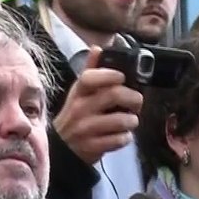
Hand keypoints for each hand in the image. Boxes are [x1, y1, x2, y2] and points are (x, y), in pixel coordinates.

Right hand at [53, 47, 144, 165]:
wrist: (61, 150)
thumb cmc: (75, 117)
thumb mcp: (78, 93)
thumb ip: (90, 71)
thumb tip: (97, 48)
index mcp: (78, 93)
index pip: (89, 78)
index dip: (109, 75)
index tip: (122, 77)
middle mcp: (80, 109)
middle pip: (113, 95)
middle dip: (133, 98)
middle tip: (137, 103)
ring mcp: (86, 129)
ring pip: (120, 120)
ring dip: (132, 120)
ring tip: (130, 121)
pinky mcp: (92, 148)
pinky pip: (118, 140)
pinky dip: (125, 138)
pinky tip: (122, 135)